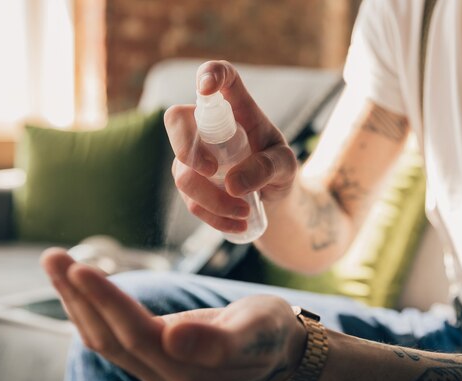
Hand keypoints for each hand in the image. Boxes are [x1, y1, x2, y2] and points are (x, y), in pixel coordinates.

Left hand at [41, 248, 306, 380]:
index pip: (137, 336)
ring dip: (76, 302)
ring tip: (55, 263)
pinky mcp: (154, 363)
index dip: (107, 303)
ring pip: (104, 340)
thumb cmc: (269, 329)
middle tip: (53, 256)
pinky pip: (112, 338)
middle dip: (79, 297)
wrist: (277, 346)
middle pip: (110, 339)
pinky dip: (90, 309)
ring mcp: (159, 375)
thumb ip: (217, 339)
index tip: (80, 268)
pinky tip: (76, 286)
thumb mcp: (256, 327)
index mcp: (193, 374)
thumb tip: (173, 338)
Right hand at [164, 60, 296, 233]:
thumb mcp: (285, 166)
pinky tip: (238, 225)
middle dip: (186, 148)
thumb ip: (266, 168)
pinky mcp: (189, 182)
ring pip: (183, 172)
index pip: (220, 75)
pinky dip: (214, 216)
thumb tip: (231, 184)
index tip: (206, 87)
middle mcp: (207, 126)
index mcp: (237, 108)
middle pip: (176, 120)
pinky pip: (190, 201)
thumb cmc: (279, 168)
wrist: (273, 198)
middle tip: (212, 171)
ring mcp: (193, 154)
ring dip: (212, 198)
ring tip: (244, 213)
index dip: (209, 73)